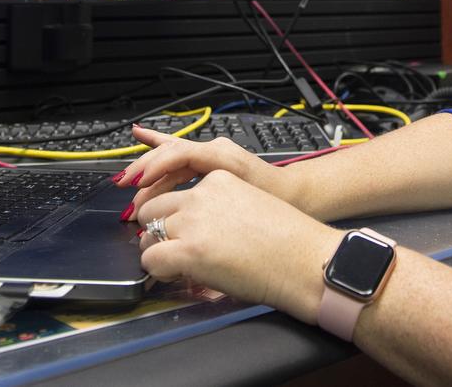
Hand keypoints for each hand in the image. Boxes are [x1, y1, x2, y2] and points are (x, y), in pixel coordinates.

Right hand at [113, 125, 298, 217]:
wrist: (296, 194)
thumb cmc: (275, 199)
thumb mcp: (243, 203)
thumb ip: (210, 205)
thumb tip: (175, 215)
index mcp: (221, 156)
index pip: (179, 153)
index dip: (154, 168)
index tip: (136, 183)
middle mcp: (215, 150)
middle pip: (170, 153)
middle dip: (144, 169)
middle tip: (123, 186)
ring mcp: (213, 153)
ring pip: (172, 155)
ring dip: (149, 170)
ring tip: (127, 180)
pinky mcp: (212, 161)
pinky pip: (180, 154)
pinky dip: (160, 150)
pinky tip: (142, 135)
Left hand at [136, 168, 340, 321]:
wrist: (303, 259)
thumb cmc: (287, 240)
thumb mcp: (249, 204)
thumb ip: (219, 207)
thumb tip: (197, 227)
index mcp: (219, 179)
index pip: (175, 190)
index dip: (172, 213)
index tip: (176, 227)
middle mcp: (202, 195)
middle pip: (153, 207)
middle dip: (157, 229)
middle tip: (170, 247)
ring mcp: (193, 221)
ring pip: (148, 232)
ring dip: (156, 248)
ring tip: (175, 263)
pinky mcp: (189, 250)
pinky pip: (151, 258)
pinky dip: (156, 268)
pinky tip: (175, 273)